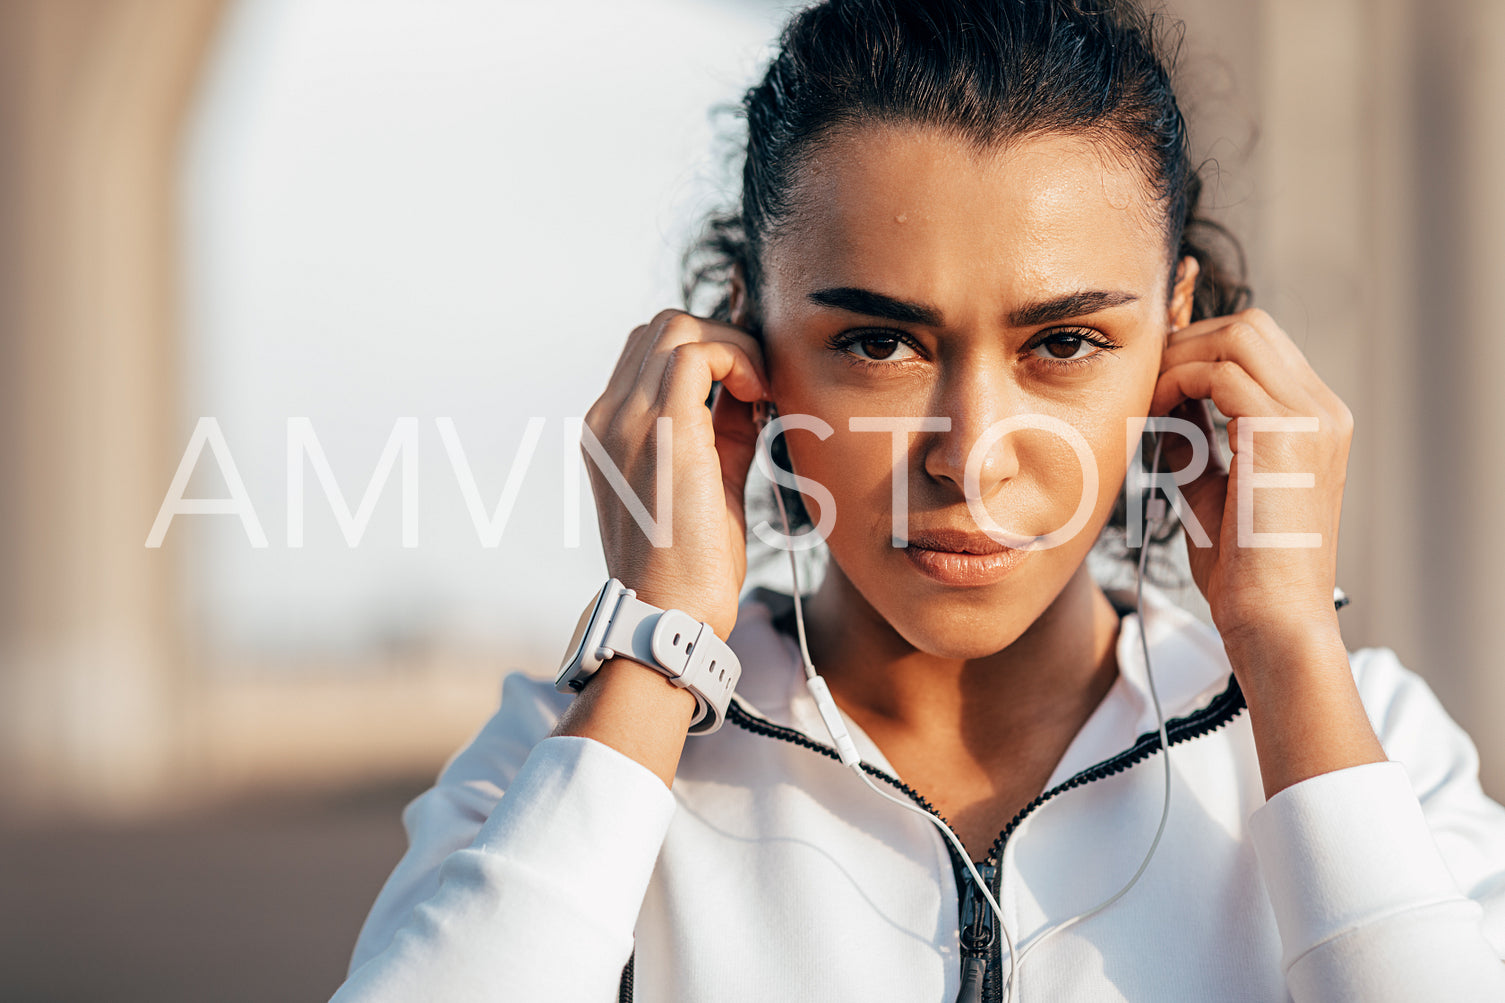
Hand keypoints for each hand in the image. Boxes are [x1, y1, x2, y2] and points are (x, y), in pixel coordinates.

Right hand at [582, 309, 768, 639]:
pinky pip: (697, 352)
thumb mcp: (706, 482)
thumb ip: (720, 431)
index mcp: (610, 431)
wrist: (670, 616)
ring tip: (759, 391)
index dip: (706, 353)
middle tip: (758, 384)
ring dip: (730, 345)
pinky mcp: (663, 428)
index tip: (748, 388)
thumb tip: (751, 392)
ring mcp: (627, 419)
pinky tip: (758, 396)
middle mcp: (608, 417)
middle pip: (660, 328)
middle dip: (720, 340)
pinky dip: (736, 358)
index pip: (649, 354)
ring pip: (676, 326)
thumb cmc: (690, 567)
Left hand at [1148, 308, 1353, 646]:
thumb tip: (1165, 409)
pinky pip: (1220, 373)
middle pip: (1250, 326)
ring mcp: (1311, 418)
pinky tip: (1155, 417)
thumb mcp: (1214, 491)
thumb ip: (1196, 444)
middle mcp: (1323, 411)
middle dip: (1187, 344)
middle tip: (1143, 384)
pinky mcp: (1285, 433)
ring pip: (1238, 335)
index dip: (1198, 352)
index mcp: (1316, 423)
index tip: (1153, 383)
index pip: (1258, 348)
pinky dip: (1178, 383)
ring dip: (1180, 359)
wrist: (1274, 622)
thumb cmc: (1245, 574)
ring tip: (1148, 401)